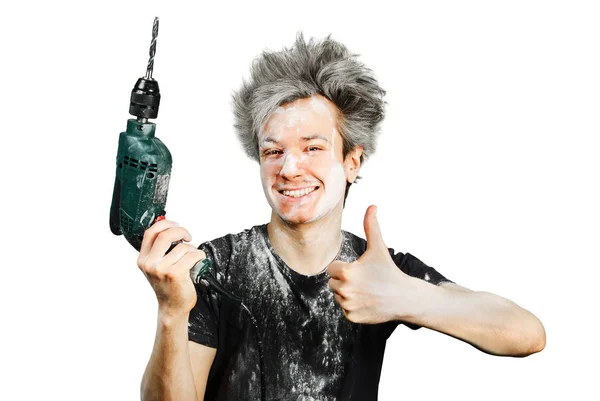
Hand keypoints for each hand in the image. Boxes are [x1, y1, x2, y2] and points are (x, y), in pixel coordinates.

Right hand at [137, 219, 205, 316]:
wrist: (172, 307)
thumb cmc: (168, 285)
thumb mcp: (157, 266)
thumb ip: (160, 250)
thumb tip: (171, 227)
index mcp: (143, 259)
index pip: (150, 232)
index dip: (165, 224)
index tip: (175, 225)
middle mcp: (150, 264)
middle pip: (165, 235)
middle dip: (181, 231)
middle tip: (188, 237)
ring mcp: (161, 269)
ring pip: (183, 247)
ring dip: (193, 249)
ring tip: (192, 258)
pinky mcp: (175, 274)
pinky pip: (192, 255)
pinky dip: (199, 256)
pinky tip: (198, 262)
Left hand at [327, 205, 412, 323]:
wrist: (404, 298)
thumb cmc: (388, 270)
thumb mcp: (378, 248)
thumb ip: (371, 226)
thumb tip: (372, 206)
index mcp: (346, 272)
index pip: (332, 269)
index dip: (345, 268)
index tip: (360, 270)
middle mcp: (345, 290)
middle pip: (333, 283)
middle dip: (345, 281)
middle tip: (364, 281)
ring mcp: (348, 305)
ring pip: (338, 296)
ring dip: (348, 293)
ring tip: (366, 291)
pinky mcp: (351, 317)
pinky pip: (344, 309)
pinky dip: (353, 307)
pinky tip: (367, 302)